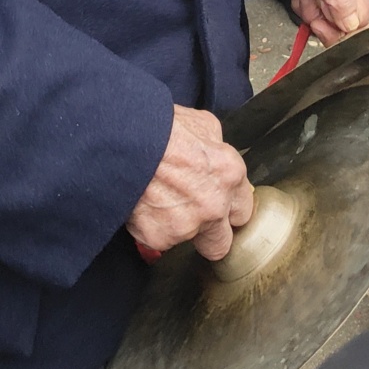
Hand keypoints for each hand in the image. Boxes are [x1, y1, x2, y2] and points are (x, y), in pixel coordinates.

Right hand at [126, 105, 253, 260]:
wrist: (125, 141)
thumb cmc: (160, 127)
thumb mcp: (203, 125)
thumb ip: (216, 150)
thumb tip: (215, 158)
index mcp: (230, 175)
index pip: (243, 211)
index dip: (227, 209)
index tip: (219, 208)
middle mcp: (214, 206)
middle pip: (221, 243)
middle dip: (208, 236)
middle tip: (191, 217)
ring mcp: (187, 226)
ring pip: (184, 240)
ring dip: (173, 226)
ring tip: (156, 198)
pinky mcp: (159, 237)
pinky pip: (156, 239)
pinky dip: (149, 226)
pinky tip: (142, 204)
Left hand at [268, 0, 368, 46]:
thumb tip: (352, 24)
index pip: (361, 16)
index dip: (343, 25)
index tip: (326, 18)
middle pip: (344, 23)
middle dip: (324, 19)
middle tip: (312, 3)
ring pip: (327, 22)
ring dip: (310, 12)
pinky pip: (313, 17)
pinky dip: (302, 9)